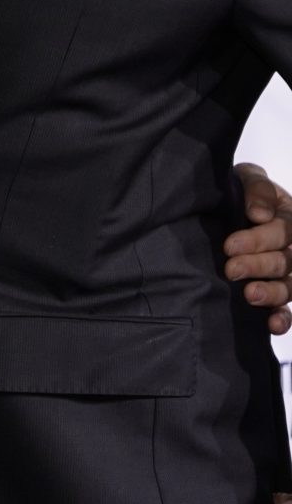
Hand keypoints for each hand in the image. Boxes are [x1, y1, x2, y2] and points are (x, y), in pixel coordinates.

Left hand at [227, 163, 291, 335]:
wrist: (218, 209)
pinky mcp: (275, 293)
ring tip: (250, 295)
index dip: (259, 239)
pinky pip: (286, 310)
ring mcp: (285, 273)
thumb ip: (256, 188)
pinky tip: (272, 324)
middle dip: (258, 265)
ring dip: (271, 293)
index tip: (229, 245)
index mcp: (289, 218)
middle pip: (284, 260)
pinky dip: (283, 319)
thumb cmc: (237, 192)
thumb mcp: (245, 179)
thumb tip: (260, 213)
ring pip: (288, 287)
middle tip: (231, 268)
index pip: (283, 231)